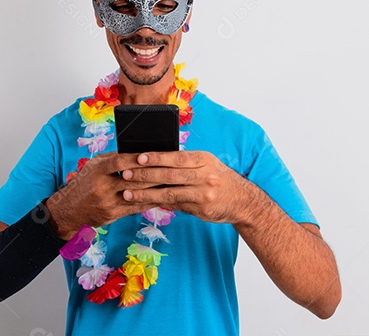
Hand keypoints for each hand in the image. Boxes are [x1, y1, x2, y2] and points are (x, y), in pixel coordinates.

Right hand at [44, 152, 167, 238]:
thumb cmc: (85, 183)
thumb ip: (112, 159)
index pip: (119, 162)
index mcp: (97, 171)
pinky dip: (149, 201)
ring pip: (136, 194)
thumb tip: (136, 152)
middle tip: (169, 169)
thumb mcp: (93, 166)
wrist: (69, 210)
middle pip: (131, 179)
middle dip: (151, 174)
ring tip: (170, 183)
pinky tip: (161, 196)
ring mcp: (108, 202)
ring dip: (155, 189)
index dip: (135, 159)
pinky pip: (135, 207)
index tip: (151, 155)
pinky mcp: (113, 214)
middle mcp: (102, 186)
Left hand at [120, 151, 254, 223]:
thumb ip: (184, 165)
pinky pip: (176, 206)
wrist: (243, 201)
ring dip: (146, 194)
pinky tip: (144, 203)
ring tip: (128, 194)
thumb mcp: (206, 165)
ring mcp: (203, 194)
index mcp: (204, 159)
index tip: (138, 158)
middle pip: (170, 175)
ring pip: (169, 193)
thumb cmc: (219, 178)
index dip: (156, 158)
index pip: (176, 157)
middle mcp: (204, 175)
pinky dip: (159, 204)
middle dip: (145, 175)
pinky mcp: (201, 210)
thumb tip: (155, 163)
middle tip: (125, 175)